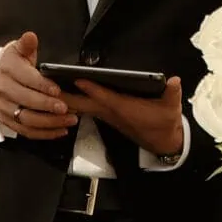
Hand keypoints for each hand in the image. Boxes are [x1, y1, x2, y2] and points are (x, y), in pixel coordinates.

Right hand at [0, 32, 78, 139]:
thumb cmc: (11, 64)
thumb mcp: (17, 50)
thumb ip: (26, 44)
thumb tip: (31, 37)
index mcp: (8, 70)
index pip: (26, 79)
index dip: (42, 85)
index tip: (57, 90)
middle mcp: (3, 90)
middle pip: (27, 101)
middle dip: (48, 106)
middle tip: (66, 108)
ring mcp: (4, 108)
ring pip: (27, 119)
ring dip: (50, 122)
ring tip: (70, 120)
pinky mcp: (8, 121)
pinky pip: (26, 131)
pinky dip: (44, 134)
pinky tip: (60, 131)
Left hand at [59, 75, 184, 157]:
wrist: (163, 143)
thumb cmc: (165, 123)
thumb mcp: (171, 109)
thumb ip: (172, 93)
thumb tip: (174, 81)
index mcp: (124, 109)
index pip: (105, 97)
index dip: (92, 88)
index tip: (77, 78)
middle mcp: (111, 112)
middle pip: (84, 104)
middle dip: (66, 96)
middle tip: (47, 85)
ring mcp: (107, 116)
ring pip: (81, 108)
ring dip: (65, 100)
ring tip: (47, 89)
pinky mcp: (107, 116)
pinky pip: (85, 109)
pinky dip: (73, 103)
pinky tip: (62, 97)